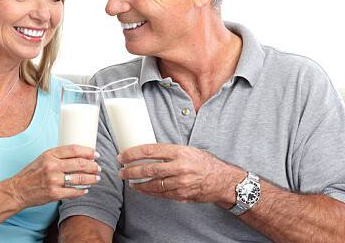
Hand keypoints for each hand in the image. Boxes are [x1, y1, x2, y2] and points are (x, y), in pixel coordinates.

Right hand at [6, 145, 100, 208]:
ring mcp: (53, 180)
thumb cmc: (32, 173)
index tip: (95, 154)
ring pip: (79, 178)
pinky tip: (86, 190)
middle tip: (98, 167)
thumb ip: (59, 156)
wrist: (18, 190)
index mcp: (50, 155)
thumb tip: (80, 156)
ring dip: (91, 179)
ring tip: (96, 178)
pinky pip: (73, 192)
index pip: (73, 150)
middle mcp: (52, 166)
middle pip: (79, 163)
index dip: (87, 151)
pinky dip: (82, 191)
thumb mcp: (43, 158)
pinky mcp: (54, 193)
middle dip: (93, 166)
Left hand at [118, 143, 239, 203]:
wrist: (222, 180)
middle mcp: (180, 167)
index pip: (150, 150)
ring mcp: (181, 183)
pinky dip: (149, 191)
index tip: (123, 155)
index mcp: (180, 152)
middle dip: (131, 170)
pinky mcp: (181, 195)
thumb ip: (169, 152)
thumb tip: (147, 152)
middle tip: (121, 170)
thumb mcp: (188, 150)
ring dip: (138, 183)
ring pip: (153, 184)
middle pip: (149, 169)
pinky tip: (142, 189)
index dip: (133, 153)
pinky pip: (160, 194)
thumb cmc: (204, 163)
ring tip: (129, 181)